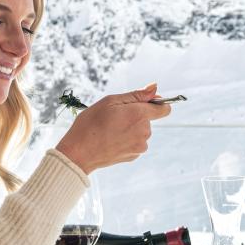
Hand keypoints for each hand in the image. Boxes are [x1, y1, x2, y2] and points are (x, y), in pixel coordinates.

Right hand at [55, 83, 170, 173]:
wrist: (79, 153)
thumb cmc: (91, 124)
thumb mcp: (110, 101)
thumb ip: (136, 95)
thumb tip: (154, 88)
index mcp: (140, 115)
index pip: (165, 109)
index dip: (156, 103)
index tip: (144, 103)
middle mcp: (144, 132)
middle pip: (148, 120)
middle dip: (135, 116)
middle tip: (114, 117)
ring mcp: (140, 146)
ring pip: (141, 132)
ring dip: (130, 129)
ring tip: (110, 130)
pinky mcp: (134, 156)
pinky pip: (134, 143)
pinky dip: (126, 140)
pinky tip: (111, 140)